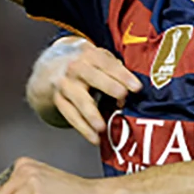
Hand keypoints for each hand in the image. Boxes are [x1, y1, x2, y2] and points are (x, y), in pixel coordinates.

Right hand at [27, 38, 141, 145]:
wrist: (56, 68)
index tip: (137, 87)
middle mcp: (76, 68)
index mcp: (90, 55)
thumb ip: (117, 71)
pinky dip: (83, 129)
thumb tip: (134, 89)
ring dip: (92, 115)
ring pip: (80, 101)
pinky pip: (71, 116)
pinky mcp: (59, 101)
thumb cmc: (89, 66)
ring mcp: (65, 85)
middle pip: (92, 78)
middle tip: (122, 97)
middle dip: (109, 87)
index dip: (123, 75)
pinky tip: (95, 138)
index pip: (108, 64)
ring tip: (102, 127)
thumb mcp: (101, 59)